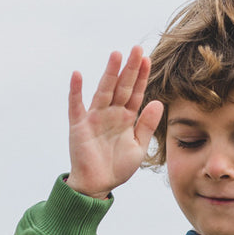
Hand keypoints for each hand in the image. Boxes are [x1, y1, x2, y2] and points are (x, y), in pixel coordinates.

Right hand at [65, 46, 164, 197]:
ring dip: (109, 73)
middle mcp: (111, 113)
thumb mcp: (138, 147)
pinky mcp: (79, 126)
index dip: (141, 76)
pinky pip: (76, 106)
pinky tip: (78, 75)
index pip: (135, 92)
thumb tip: (158, 102)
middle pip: (122, 86)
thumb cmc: (117, 167)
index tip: (148, 59)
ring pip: (103, 91)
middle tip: (137, 48)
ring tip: (116, 55)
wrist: (97, 186)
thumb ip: (147, 125)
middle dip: (130, 68)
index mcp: (126, 117)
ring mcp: (94, 117)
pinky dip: (76, 91)